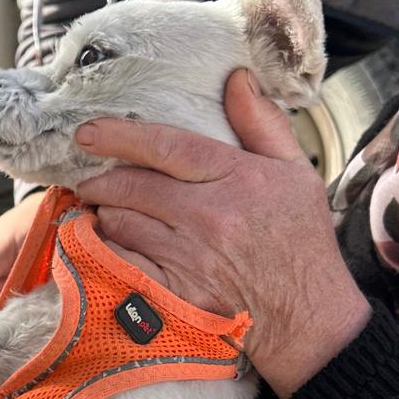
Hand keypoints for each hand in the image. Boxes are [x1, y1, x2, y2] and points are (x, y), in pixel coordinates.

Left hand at [73, 69, 369, 398]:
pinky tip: (109, 245)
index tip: (88, 132)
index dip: (120, 135)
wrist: (310, 321)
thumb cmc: (301, 243)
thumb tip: (236, 78)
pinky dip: (107, 251)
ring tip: (107, 209)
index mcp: (239, 179)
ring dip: (106, 214)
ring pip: (120, 223)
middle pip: (132, 185)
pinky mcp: (175, 293)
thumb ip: (263, 123)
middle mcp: (209, 217)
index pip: (167, 145)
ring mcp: (189, 258)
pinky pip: (120, 263)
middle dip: (101, 178)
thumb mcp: (297, 173)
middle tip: (90, 177)